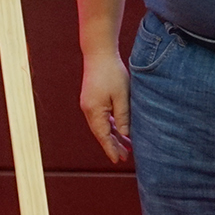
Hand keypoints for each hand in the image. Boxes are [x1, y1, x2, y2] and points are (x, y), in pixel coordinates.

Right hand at [79, 50, 131, 164]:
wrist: (98, 53)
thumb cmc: (112, 72)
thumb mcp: (122, 96)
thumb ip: (123, 117)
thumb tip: (124, 135)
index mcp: (94, 111)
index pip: (103, 136)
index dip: (111, 149)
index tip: (117, 160)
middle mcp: (89, 110)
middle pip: (101, 133)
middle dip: (113, 145)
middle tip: (124, 157)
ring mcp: (89, 105)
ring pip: (102, 126)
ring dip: (113, 136)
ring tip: (126, 147)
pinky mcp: (92, 100)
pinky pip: (102, 118)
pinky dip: (110, 126)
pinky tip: (119, 131)